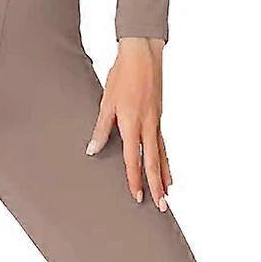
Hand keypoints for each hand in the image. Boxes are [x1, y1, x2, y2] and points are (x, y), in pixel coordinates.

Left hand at [86, 37, 171, 209]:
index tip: (137, 197)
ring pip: (162, 155)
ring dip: (164, 176)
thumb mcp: (106, 102)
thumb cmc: (122, 75)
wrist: (143, 54)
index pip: (133, 158)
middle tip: (162, 206)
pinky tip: (168, 170)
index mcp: (133, 123)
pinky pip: (164, 144)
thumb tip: (92, 150)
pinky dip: (166, 160)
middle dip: (157, 186)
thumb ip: (101, 128)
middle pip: (154, 162)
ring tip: (168, 194)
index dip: (135, 179)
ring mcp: (157, 122)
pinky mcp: (160, 117)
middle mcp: (148, 126)